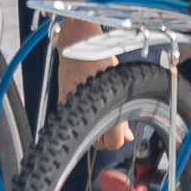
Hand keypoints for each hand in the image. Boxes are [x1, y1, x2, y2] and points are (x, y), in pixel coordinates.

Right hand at [52, 18, 128, 147]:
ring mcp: (73, 108)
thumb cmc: (99, 58)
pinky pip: (75, 119)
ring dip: (94, 129)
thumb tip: (128, 135)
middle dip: (106, 137)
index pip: (113, 143)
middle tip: (111, 122)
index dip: (119, 138)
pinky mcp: (63, 102)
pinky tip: (89, 104)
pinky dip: (83, 117)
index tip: (122, 131)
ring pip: (86, 135)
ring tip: (100, 112)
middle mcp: (88, 112)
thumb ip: (123, 114)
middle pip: (98, 145)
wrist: (78, 45)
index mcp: (106, 109)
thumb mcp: (119, 85)